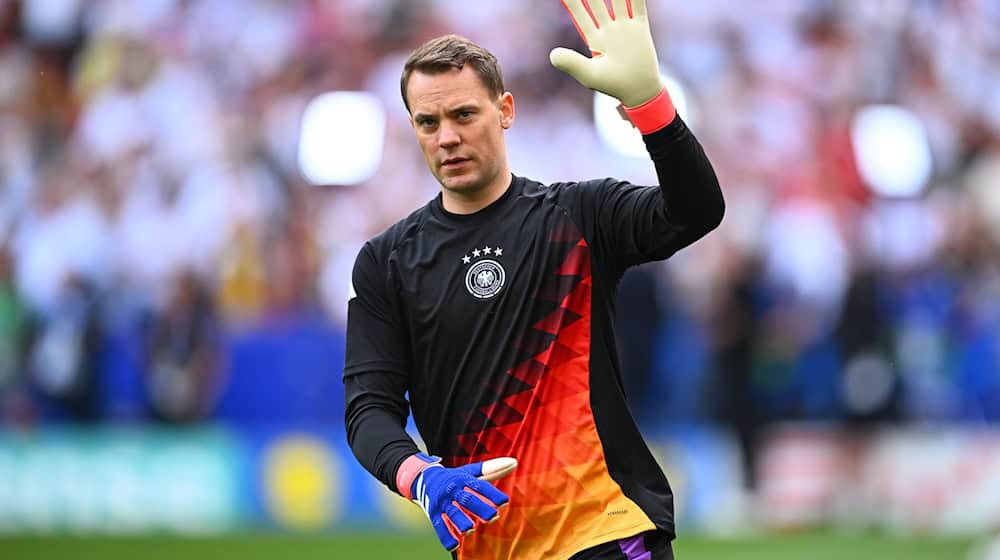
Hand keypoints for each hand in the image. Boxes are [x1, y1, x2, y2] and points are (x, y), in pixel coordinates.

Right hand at [397, 453, 516, 551]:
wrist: (424, 478)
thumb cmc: (455, 477)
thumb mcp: (470, 472)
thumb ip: (492, 469)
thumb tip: (515, 463)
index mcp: (463, 478)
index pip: (479, 485)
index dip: (492, 493)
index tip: (504, 501)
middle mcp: (453, 490)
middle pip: (467, 499)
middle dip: (479, 508)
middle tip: (492, 517)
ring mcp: (442, 502)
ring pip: (452, 513)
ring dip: (460, 521)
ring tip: (470, 529)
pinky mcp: (433, 513)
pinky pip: (438, 525)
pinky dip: (445, 536)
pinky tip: (454, 545)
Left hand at [551, 0, 675, 133]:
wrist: (638, 91)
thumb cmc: (612, 85)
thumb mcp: (589, 75)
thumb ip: (572, 63)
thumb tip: (552, 54)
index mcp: (594, 38)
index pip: (579, 13)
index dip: (570, 0)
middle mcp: (608, 28)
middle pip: (595, 1)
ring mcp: (624, 26)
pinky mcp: (640, 28)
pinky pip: (637, 5)